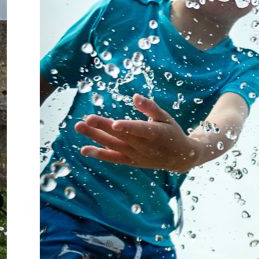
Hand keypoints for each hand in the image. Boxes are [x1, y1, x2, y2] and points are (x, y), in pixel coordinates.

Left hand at [74, 95, 203, 171]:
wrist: (179, 157)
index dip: (127, 127)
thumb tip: (135, 97)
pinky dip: (99, 154)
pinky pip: (113, 158)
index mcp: (155, 134)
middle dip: (102, 127)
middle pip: (120, 136)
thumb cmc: (172, 132)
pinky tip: (85, 149)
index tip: (114, 123)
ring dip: (95, 137)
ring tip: (79, 127)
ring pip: (113, 146)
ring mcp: (136, 155)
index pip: (139, 129)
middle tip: (86, 119)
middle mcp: (144, 146)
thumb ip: (150, 107)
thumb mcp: (165, 118)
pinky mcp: (131, 161)